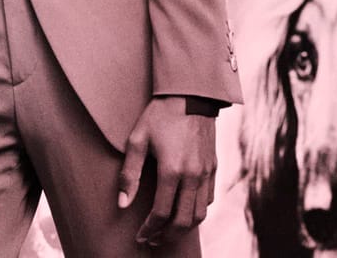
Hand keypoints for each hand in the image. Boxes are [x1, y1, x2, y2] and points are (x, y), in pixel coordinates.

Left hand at [118, 96, 215, 247]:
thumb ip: (129, 174)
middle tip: (153, 241)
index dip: (149, 229)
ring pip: (199, 215)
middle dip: (166, 236)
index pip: (161, 213)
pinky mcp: (214, 167)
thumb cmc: (160, 114)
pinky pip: (208, 200)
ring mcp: (206, 173)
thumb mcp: (137, 139)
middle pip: (182, 221)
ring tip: (167, 231)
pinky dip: (197, 212)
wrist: (190, 94)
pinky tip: (185, 211)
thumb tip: (122, 204)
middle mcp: (192, 176)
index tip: (140, 237)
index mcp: (171, 170)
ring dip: (183, 228)